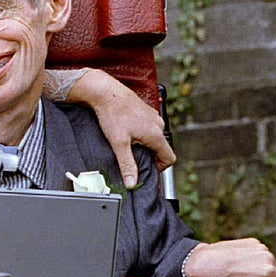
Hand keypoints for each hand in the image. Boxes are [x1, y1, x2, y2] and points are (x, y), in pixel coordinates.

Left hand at [68, 69, 175, 187]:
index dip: (159, 168)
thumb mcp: (119, 144)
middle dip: (149, 156)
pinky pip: (149, 128)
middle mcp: (158, 125)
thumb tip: (132, 183)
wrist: (106, 93)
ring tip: (127, 144)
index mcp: (156, 134)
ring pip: (154, 138)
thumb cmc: (113, 115)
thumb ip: (127, 165)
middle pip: (161, 149)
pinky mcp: (146, 112)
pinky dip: (141, 134)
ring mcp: (153, 117)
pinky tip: (126, 132)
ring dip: (144, 145)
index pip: (169, 158)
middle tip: (132, 158)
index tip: (145, 169)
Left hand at [183, 238, 275, 276]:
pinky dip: (253, 259)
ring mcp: (259, 246)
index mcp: (268, 269)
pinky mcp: (251, 241)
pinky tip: (239, 264)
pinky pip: (259, 253)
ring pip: (269, 262)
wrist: (204, 262)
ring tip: (241, 274)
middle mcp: (266, 255)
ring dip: (259, 269)